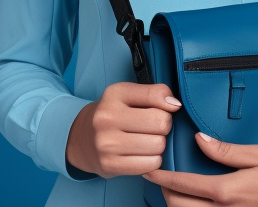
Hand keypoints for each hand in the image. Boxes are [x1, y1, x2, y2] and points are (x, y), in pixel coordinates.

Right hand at [65, 82, 180, 177]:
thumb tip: (176, 105)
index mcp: (114, 95)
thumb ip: (154, 93)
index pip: (156, 96)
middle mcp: (107, 118)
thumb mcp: (128, 94)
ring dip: (159, 145)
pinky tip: (142, 155)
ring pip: (158, 145)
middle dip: (164, 126)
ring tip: (147, 141)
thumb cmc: (113, 115)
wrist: (82, 139)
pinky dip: (152, 160)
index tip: (167, 109)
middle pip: (161, 123)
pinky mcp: (110, 165)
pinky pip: (151, 164)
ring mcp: (106, 143)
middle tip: (153, 128)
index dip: (168, 105)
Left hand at [143, 132, 257, 206]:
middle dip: (166, 194)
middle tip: (162, 180)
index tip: (151, 171)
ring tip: (178, 192)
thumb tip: (200, 141)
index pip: (184, 186)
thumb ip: (225, 150)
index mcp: (229, 192)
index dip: (163, 178)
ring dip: (181, 206)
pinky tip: (201, 203)